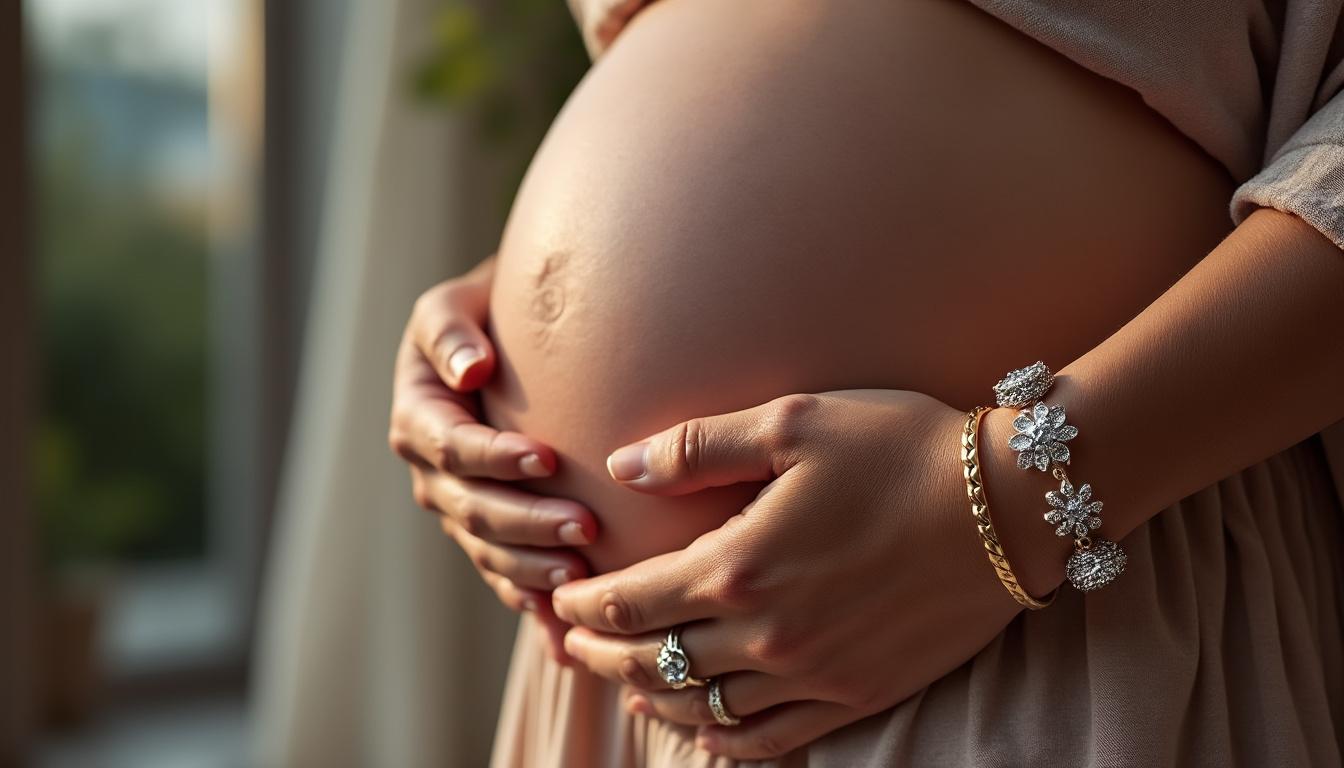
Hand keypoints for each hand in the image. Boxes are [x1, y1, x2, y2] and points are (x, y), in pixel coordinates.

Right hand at [388, 257, 598, 660]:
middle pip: (474, 509)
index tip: (548, 457)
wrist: (504, 341)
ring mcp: (458, 510)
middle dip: (528, 522)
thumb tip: (472, 368)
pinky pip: (503, 576)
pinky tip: (561, 628)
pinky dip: (529, 603)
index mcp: (419, 417)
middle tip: (586, 527)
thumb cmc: (483, 312)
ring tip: (582, 576)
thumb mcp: (454, 303)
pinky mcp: (486, 536)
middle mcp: (432, 473)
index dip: (495, 458)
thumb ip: (450, 329)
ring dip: (532, 569)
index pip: (453, 447)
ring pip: (489, 552)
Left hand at [551, 390, 1053, 759]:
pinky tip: (706, 727)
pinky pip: (771, 738)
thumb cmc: (901, 448)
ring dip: (654, 695)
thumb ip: (698, 447)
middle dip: (603, 652)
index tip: (558, 601)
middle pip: (656, 661)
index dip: (586, 606)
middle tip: (573, 643)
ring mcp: (814, 674)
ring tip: (629, 681)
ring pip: (705, 706)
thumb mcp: (793, 422)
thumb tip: (622, 464)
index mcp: (741, 565)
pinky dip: (725, 738)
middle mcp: (768, 634)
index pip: (632, 603)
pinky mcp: (859, 694)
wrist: (1011, 505)